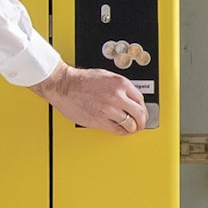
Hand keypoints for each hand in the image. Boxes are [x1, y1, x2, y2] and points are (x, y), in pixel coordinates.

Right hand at [33, 66, 150, 133]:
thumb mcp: (107, 76)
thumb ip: (120, 87)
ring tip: (132, 129)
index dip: (143, 109)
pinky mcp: (100, 120)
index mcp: (120, 83)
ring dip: (133, 128)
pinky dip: (122, 132)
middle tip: (141, 124)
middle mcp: (117, 96)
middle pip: (139, 113)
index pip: (140, 99)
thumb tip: (130, 98)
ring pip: (130, 124)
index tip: (142, 113)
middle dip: (142, 121)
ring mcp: (109, 109)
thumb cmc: (82, 80)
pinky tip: (121, 131)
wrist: (64, 85)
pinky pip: (117, 130)